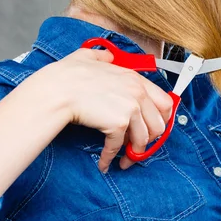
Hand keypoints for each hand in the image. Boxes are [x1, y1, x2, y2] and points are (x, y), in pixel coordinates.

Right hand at [38, 48, 172, 171]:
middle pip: (158, 125)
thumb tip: (108, 56)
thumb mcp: (89, 57)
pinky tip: (104, 163)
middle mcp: (138, 93)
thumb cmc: (67, 76)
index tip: (154, 129)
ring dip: (133, 153)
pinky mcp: (118, 124)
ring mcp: (130, 108)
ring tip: (123, 159)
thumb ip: (103, 57)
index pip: (165, 103)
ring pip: (143, 139)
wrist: (56, 90)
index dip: (162, 120)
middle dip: (150, 140)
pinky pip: (119, 147)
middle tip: (137, 146)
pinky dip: (110, 158)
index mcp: (136, 79)